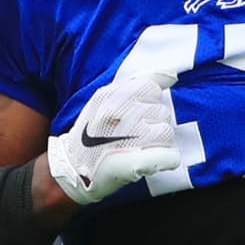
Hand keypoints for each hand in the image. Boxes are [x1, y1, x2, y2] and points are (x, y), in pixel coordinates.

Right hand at [46, 70, 180, 204]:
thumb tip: (172, 75)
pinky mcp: (138, 163)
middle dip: (152, 123)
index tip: (133, 115)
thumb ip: (139, 82)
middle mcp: (120, 114)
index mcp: (111, 96)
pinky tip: (152, 160)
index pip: (151, 89)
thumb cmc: (93, 132)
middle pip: (162, 112)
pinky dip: (166, 159)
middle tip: (132, 135)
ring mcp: (130, 138)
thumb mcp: (107, 98)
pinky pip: (170, 156)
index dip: (147, 103)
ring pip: (167, 133)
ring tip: (136, 147)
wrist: (73, 168)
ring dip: (157, 142)